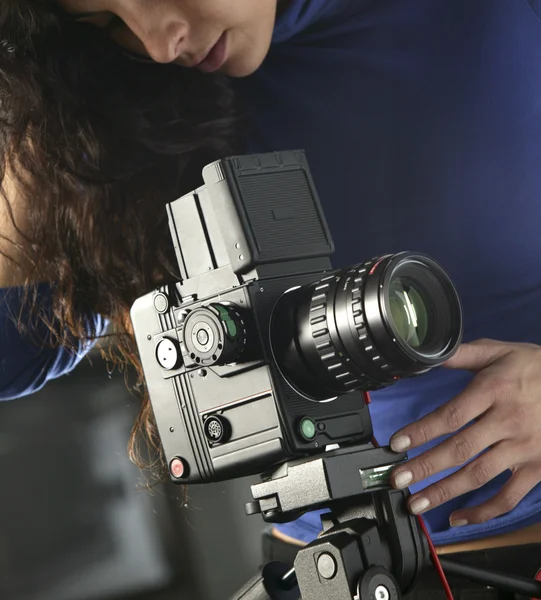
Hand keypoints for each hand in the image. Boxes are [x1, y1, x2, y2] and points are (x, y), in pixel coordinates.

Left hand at [388, 338, 540, 526]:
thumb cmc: (534, 367)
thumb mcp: (498, 351)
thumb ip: (462, 355)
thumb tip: (428, 355)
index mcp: (493, 391)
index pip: (451, 415)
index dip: (422, 431)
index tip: (397, 443)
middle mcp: (508, 421)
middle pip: (460, 449)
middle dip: (424, 467)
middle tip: (397, 479)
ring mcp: (523, 448)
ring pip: (479, 475)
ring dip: (444, 492)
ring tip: (417, 503)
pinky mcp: (537, 468)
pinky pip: (509, 496)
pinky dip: (484, 512)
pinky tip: (459, 518)